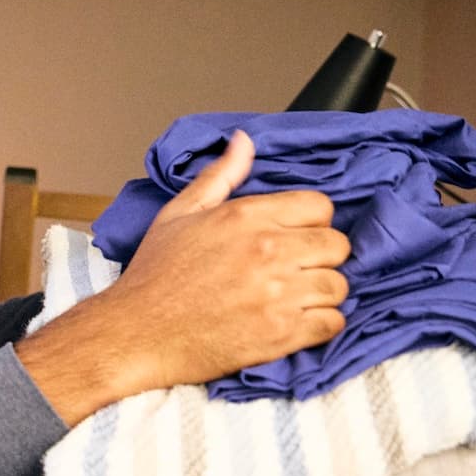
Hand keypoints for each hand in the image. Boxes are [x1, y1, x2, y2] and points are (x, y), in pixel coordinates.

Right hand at [15, 130, 349, 426]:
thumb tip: (243, 142)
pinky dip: (322, 325)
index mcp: (247, 217)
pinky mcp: (280, 334)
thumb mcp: (179, 213)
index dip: (312, 223)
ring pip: (338, 286)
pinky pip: (331, 323)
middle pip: (337, 246)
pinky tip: (299, 322)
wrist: (136, 333)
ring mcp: (277, 294)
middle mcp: (268, 251)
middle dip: (322, 257)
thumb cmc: (154, 275)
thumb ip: (220, 176)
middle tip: (298, 270)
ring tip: (297, 298)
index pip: (320, 207)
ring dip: (322, 293)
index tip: (295, 238)